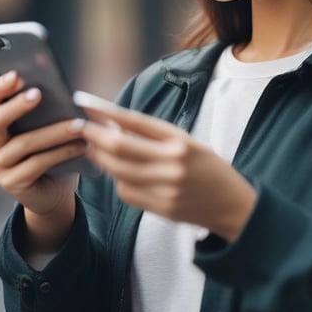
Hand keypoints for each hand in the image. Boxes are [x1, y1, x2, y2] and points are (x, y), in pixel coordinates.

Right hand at [0, 70, 84, 222]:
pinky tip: (82, 145)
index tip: (18, 74)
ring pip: (23, 144)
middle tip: (39, 93)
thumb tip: (65, 90)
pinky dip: (61, 153)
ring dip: (53, 132)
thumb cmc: (52, 149)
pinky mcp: (12, 183)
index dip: (1, 86)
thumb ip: (48, 109)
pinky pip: (36, 164)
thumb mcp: (48, 126)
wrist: (54, 190)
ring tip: (78, 124)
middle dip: (17, 106)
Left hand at [74, 98, 256, 242]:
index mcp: (180, 141)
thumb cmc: (208, 167)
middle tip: (79, 126)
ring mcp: (166, 190)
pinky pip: (126, 192)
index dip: (106, 112)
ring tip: (96, 147)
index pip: (135, 122)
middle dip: (94, 136)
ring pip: (117, 172)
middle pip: (120, 148)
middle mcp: (172, 165)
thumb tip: (114, 124)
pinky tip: (117, 171)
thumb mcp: (187, 141)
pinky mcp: (161, 209)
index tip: (85, 102)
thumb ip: (153, 136)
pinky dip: (117, 179)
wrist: (233, 205)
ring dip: (101, 158)